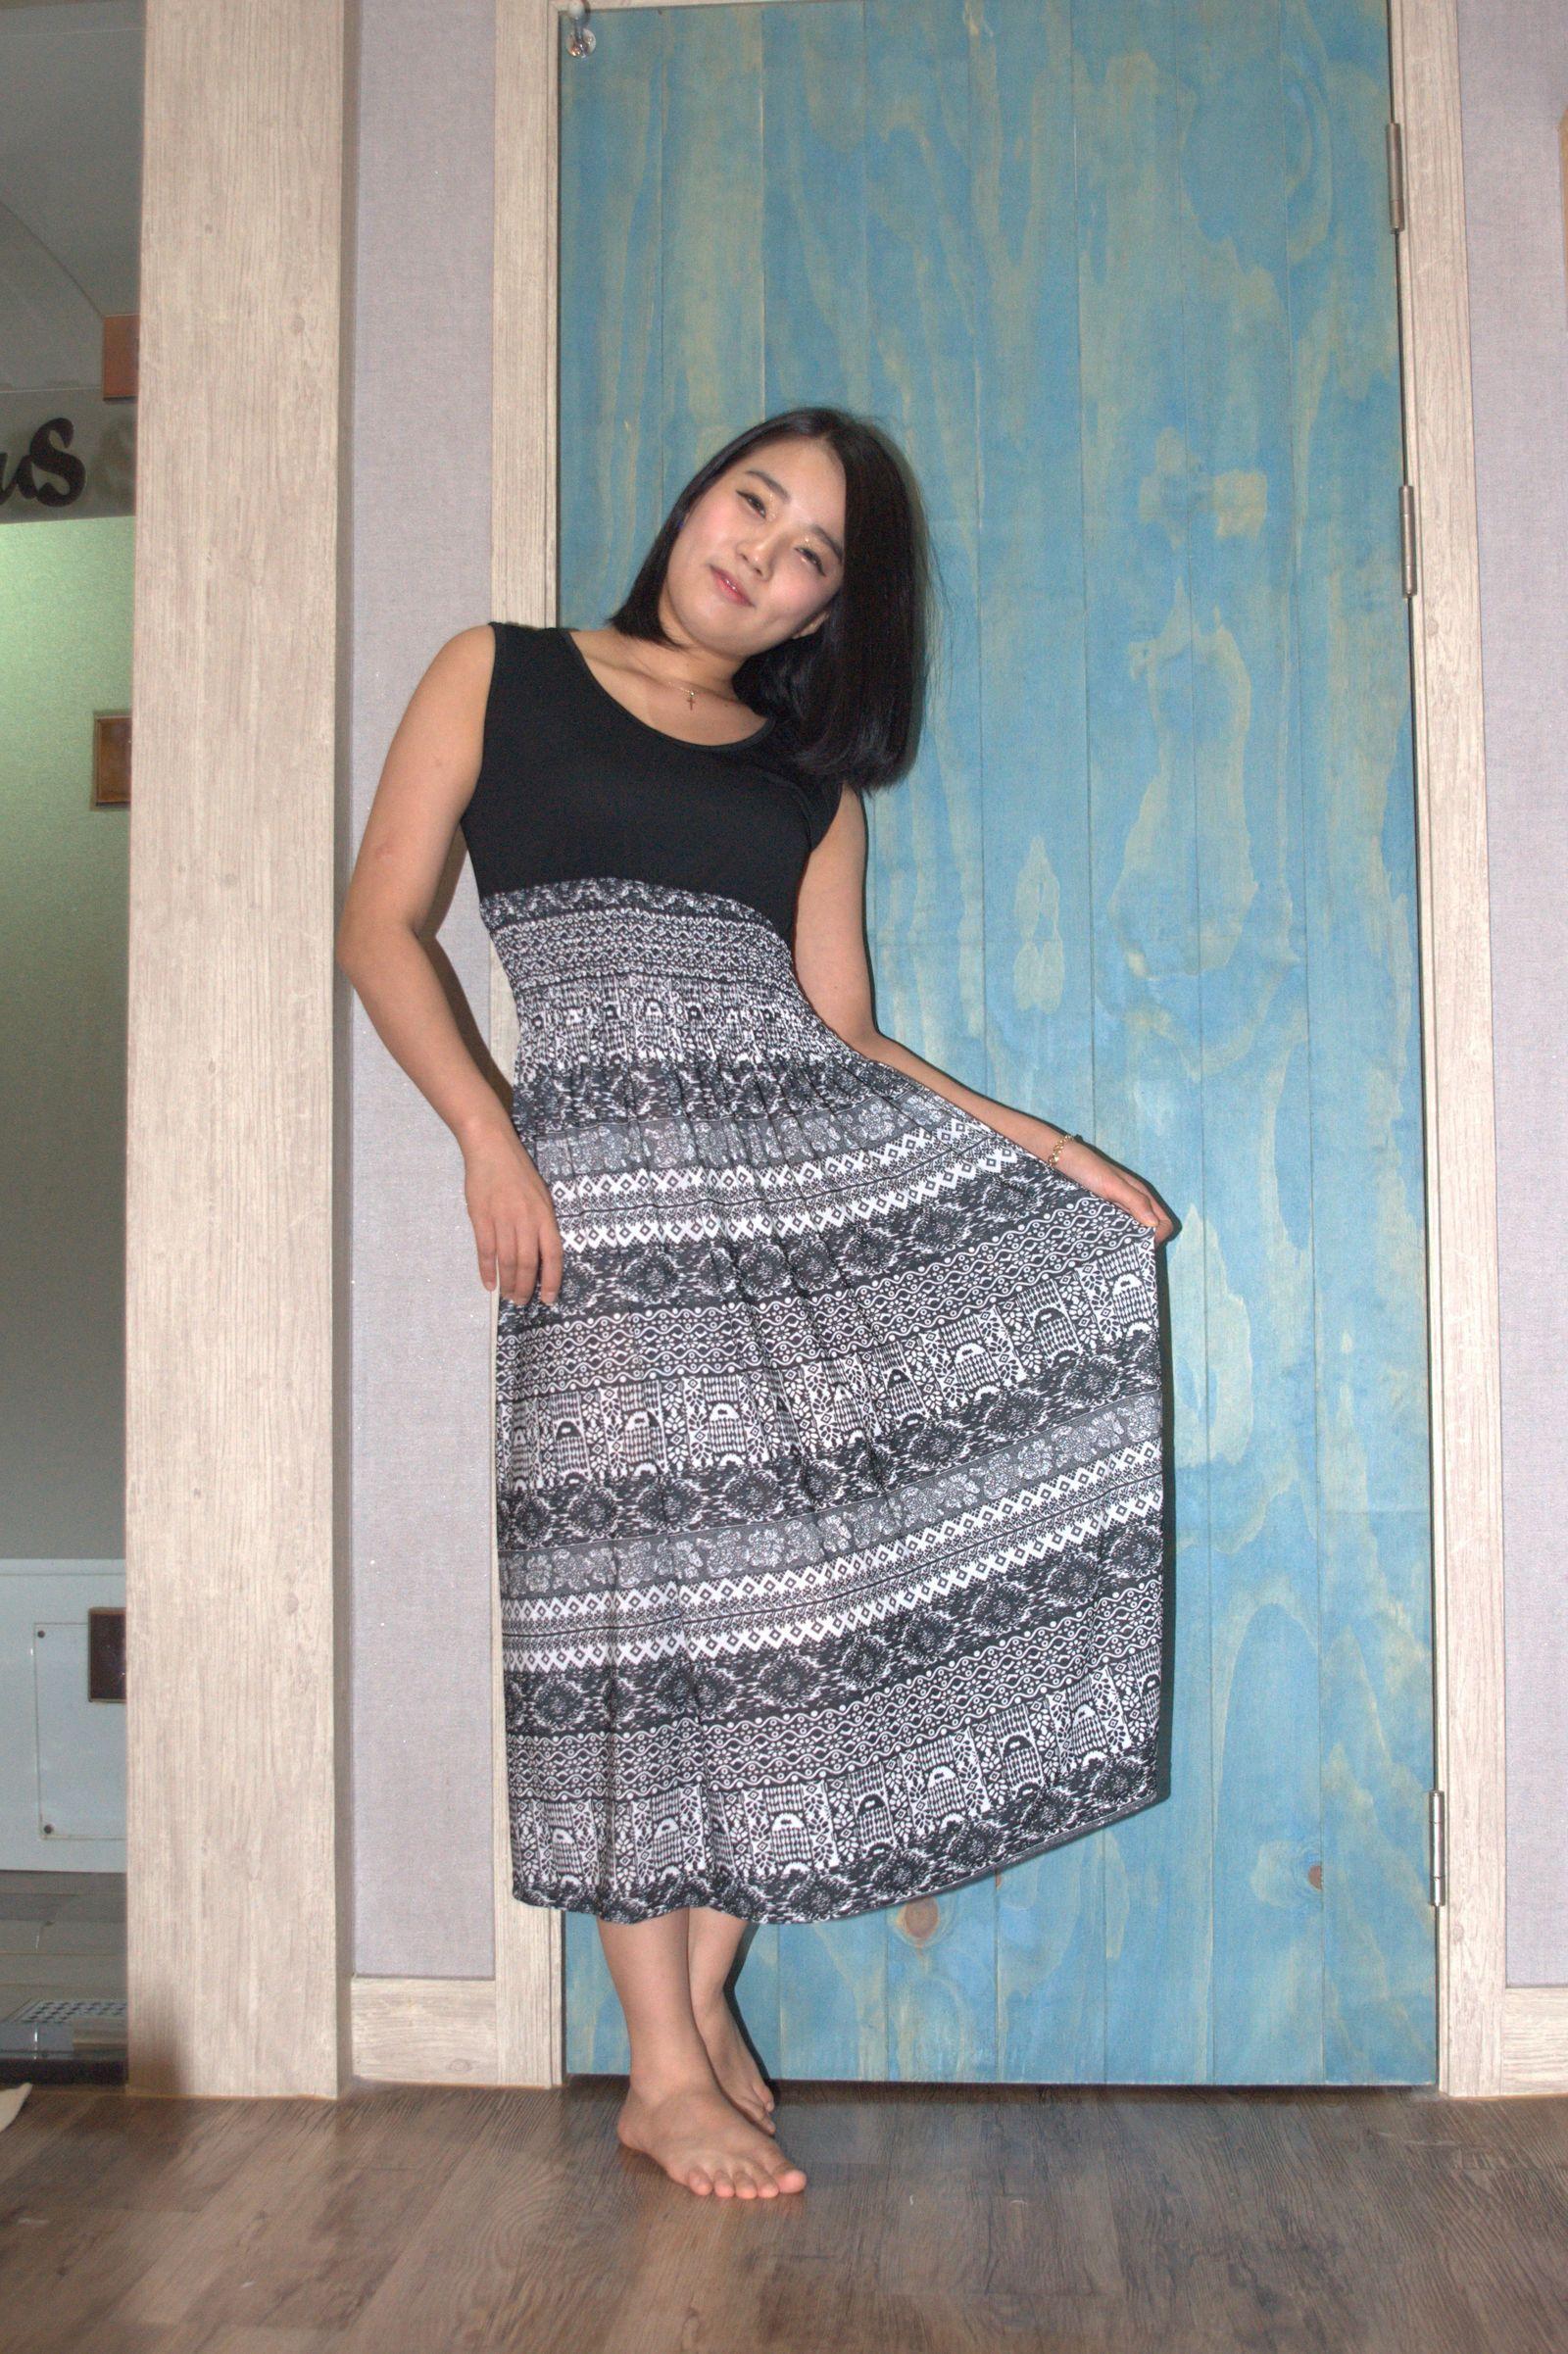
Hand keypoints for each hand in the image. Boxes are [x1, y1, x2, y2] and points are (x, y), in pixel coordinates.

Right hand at [462, 1126, 563, 1303]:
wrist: (492, 1148)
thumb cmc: (518, 1172)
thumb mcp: (540, 1195)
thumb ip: (541, 1223)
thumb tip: (542, 1254)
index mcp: (544, 1215)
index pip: (553, 1255)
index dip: (552, 1280)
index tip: (549, 1299)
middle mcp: (526, 1220)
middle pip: (528, 1263)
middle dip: (526, 1287)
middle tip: (522, 1301)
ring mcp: (503, 1219)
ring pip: (508, 1261)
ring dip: (508, 1283)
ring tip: (508, 1296)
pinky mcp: (481, 1217)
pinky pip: (486, 1250)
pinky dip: (487, 1270)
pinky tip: (489, 1283)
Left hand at [1045, 1131, 1175, 1243]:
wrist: (1061, 1160)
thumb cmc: (1087, 1168)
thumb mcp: (1112, 1184)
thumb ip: (1134, 1201)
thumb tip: (1154, 1225)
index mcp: (1141, 1195)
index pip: (1164, 1223)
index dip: (1158, 1237)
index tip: (1142, 1247)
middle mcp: (1133, 1204)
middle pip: (1150, 1231)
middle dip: (1144, 1244)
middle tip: (1128, 1255)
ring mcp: (1117, 1209)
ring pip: (1133, 1233)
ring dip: (1129, 1244)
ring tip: (1115, 1253)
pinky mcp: (1103, 1213)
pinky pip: (1115, 1230)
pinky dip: (1114, 1239)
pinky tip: (1104, 1245)